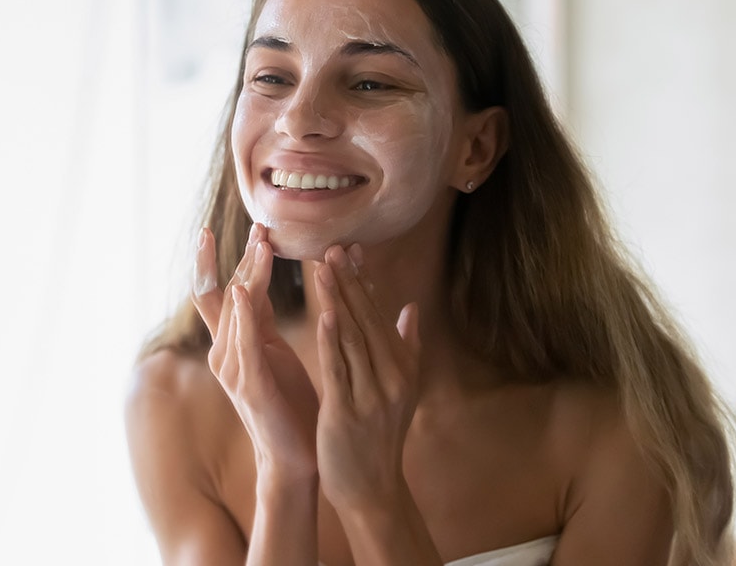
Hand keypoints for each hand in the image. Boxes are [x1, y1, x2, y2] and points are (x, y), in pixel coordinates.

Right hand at [193, 224, 318, 478]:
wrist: (294, 458)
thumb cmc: (289, 407)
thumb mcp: (275, 353)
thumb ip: (261, 321)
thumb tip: (257, 282)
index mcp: (235, 343)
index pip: (226, 290)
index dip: (231, 258)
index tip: (242, 226)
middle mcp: (225, 352)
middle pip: (225, 293)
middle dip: (238, 257)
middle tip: (258, 224)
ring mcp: (233, 369)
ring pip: (236, 312)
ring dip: (249, 275)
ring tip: (262, 244)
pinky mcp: (250, 385)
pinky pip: (244, 343)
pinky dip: (244, 315)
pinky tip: (247, 291)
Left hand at [313, 244, 420, 510]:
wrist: (372, 489)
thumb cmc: (379, 436)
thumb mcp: (401, 389)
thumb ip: (407, 346)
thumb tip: (411, 308)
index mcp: (402, 366)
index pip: (379, 314)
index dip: (363, 281)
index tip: (350, 248)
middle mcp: (392, 376)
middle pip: (367, 320)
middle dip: (349, 282)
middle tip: (332, 246)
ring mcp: (372, 394)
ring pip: (353, 338)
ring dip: (339, 300)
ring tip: (324, 268)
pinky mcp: (348, 412)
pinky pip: (340, 371)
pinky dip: (333, 342)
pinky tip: (324, 315)